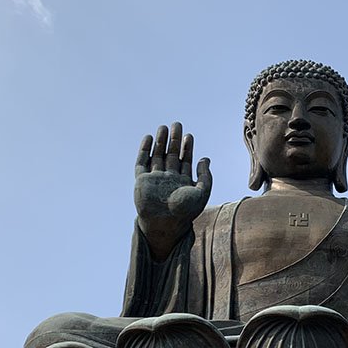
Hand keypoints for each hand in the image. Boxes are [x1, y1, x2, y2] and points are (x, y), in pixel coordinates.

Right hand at [134, 122, 211, 259]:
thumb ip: (205, 176)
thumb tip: (205, 159)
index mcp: (183, 182)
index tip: (189, 136)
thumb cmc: (185, 211)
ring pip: (157, 156)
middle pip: (171, 155)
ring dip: (160, 142)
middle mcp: (168, 179)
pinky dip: (145, 150)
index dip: (187, 148)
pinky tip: (149, 138)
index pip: (185, 160)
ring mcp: (155, 179)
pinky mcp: (142, 181)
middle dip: (174, 140)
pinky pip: (142, 163)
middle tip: (177, 124)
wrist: (165, 223)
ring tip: (164, 127)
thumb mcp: (202, 192)